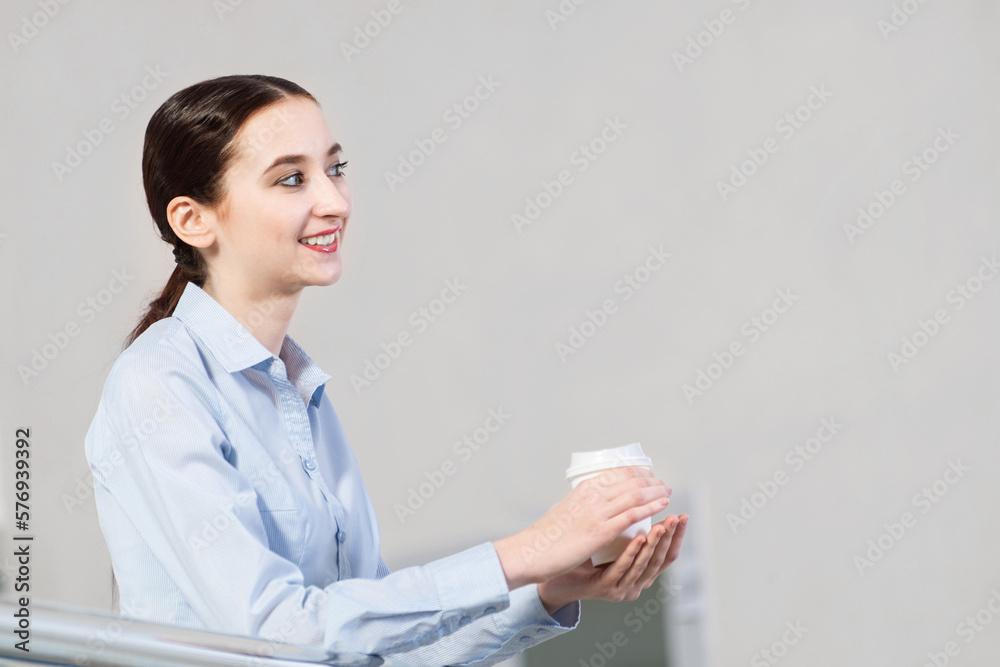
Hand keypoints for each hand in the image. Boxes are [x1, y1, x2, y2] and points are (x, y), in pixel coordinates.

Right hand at [493, 467, 670, 589]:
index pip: (619, 473)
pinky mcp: (600, 531)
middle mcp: (592, 495)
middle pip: (631, 481)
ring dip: (655, 492)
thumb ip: (582, 505)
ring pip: (635, 495)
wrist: (531, 552)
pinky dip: (651, 508)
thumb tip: (592, 504)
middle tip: (663, 484)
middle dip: (651, 481)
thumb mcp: (565, 510)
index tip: (650, 476)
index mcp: (584, 488)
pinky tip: (662, 506)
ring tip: (667, 493)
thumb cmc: (546, 537)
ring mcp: (597, 512)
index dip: (639, 473)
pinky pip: (632, 515)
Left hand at [536, 514, 687, 614]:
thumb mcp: (607, 536)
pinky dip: (632, 552)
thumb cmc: (578, 552)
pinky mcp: (603, 587)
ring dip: (655, 541)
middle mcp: (633, 582)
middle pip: (658, 560)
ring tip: (664, 523)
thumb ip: (623, 524)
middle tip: (678, 517)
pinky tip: (639, 537)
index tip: (683, 516)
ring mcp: (619, 586)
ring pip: (643, 563)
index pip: (664, 553)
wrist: (548, 570)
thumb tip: (639, 493)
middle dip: (671, 536)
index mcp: (637, 571)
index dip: (676, 536)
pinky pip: (620, 568)